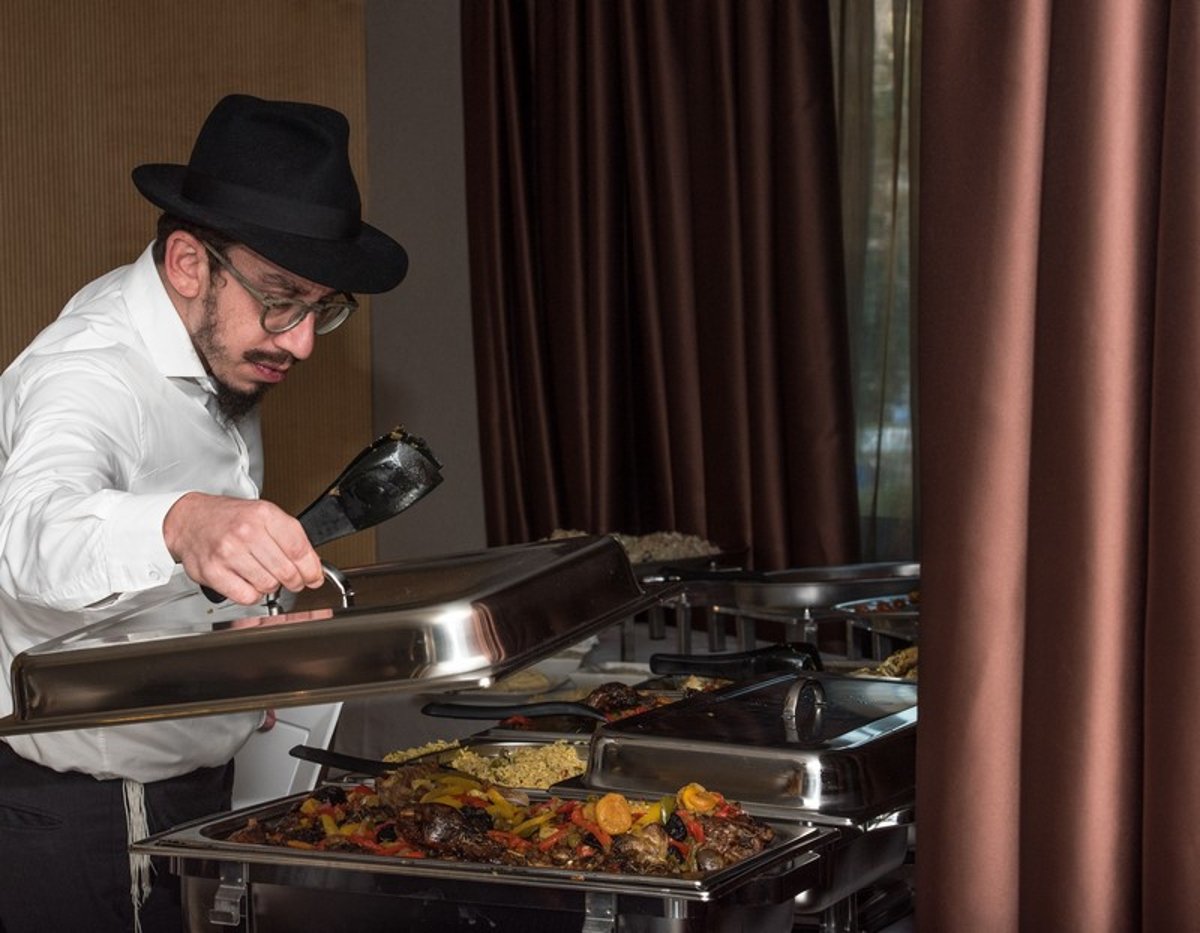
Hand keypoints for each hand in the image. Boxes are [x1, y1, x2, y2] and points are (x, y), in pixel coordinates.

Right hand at [163, 492, 324, 604]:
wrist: (190, 520)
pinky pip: (247, 596)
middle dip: (294, 581)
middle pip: (287, 571)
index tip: (314, 578)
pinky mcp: (213, 572)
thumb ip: (290, 538)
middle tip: (292, 580)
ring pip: (268, 586)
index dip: (311, 569)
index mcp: (264, 514)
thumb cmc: (229, 519)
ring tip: (263, 575)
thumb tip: (312, 566)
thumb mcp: (264, 515)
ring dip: (271, 586)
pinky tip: (248, 582)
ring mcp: (228, 552)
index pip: (299, 549)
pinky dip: (252, 594)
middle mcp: (246, 532)